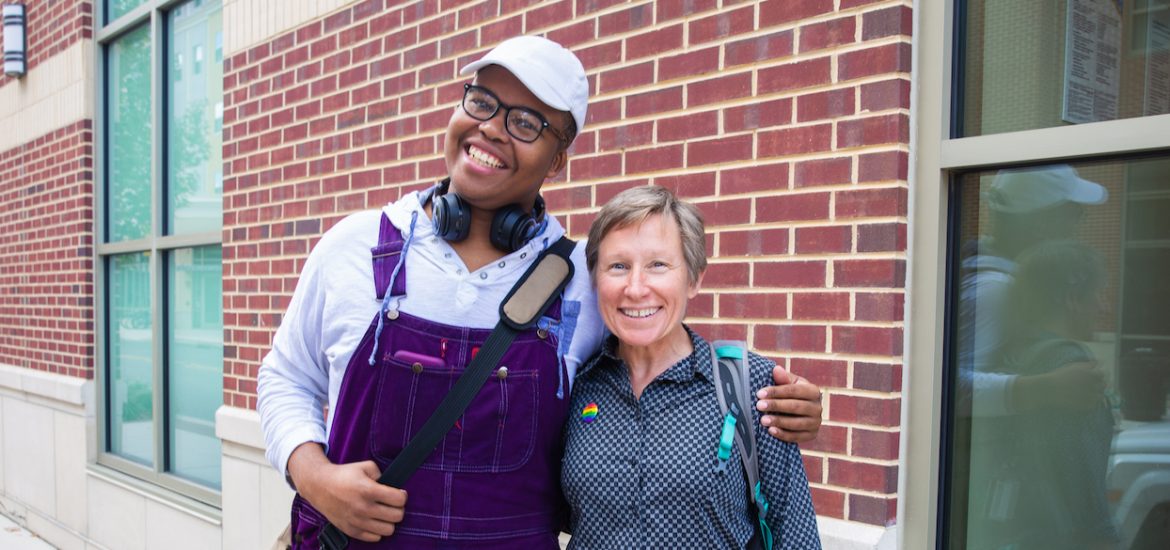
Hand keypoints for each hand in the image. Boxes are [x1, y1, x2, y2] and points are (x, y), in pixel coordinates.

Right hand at [287, 443, 406, 542]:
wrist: (319, 486)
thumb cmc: (343, 475)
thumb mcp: (365, 466)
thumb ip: (382, 474)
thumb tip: (392, 487)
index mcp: (368, 490)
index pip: (399, 500)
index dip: (402, 496)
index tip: (399, 494)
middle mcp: (363, 508)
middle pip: (397, 516)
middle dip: (398, 509)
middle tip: (392, 504)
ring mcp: (357, 521)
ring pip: (388, 530)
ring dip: (389, 521)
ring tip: (384, 514)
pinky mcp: (351, 530)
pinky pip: (374, 538)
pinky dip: (377, 530)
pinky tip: (373, 521)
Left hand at [755, 367, 823, 443]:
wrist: (800, 413)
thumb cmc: (792, 394)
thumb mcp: (789, 384)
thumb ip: (783, 378)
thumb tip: (776, 370)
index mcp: (813, 391)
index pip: (793, 390)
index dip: (776, 392)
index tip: (760, 394)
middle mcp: (817, 407)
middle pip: (795, 407)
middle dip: (776, 406)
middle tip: (759, 406)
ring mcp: (816, 422)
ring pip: (797, 423)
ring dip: (779, 421)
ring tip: (763, 420)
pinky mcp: (812, 435)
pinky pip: (797, 436)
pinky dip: (784, 434)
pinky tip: (771, 431)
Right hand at [1012, 361, 1105, 412]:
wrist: (1049, 390)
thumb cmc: (1060, 376)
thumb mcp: (1074, 367)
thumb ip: (1089, 365)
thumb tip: (1100, 362)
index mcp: (1091, 374)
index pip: (1103, 374)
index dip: (1098, 375)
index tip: (1092, 377)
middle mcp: (1094, 385)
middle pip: (1104, 385)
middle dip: (1098, 384)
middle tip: (1088, 385)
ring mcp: (1091, 396)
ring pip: (1100, 395)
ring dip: (1096, 394)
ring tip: (1085, 392)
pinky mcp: (1087, 405)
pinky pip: (1094, 404)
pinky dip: (1091, 402)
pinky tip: (1082, 399)